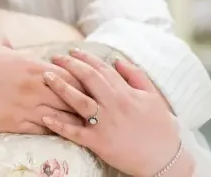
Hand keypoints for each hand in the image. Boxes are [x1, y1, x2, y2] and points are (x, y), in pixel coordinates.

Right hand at [0, 41, 84, 133]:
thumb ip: (9, 45)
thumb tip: (10, 46)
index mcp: (33, 66)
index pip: (70, 76)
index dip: (82, 83)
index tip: (90, 87)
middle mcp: (34, 87)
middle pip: (71, 99)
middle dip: (84, 105)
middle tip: (96, 111)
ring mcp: (25, 107)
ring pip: (61, 118)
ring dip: (73, 122)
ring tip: (87, 127)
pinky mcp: (14, 123)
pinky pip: (42, 130)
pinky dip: (54, 131)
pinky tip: (63, 133)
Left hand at [41, 49, 180, 176]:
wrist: (165, 160)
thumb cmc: (160, 128)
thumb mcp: (152, 97)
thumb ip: (135, 76)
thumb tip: (117, 59)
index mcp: (125, 93)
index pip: (101, 68)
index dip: (85, 57)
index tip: (72, 50)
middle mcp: (113, 104)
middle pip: (87, 78)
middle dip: (69, 65)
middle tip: (54, 58)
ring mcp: (105, 123)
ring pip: (78, 100)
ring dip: (60, 87)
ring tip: (45, 77)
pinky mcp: (98, 142)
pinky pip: (75, 132)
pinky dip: (59, 124)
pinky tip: (44, 116)